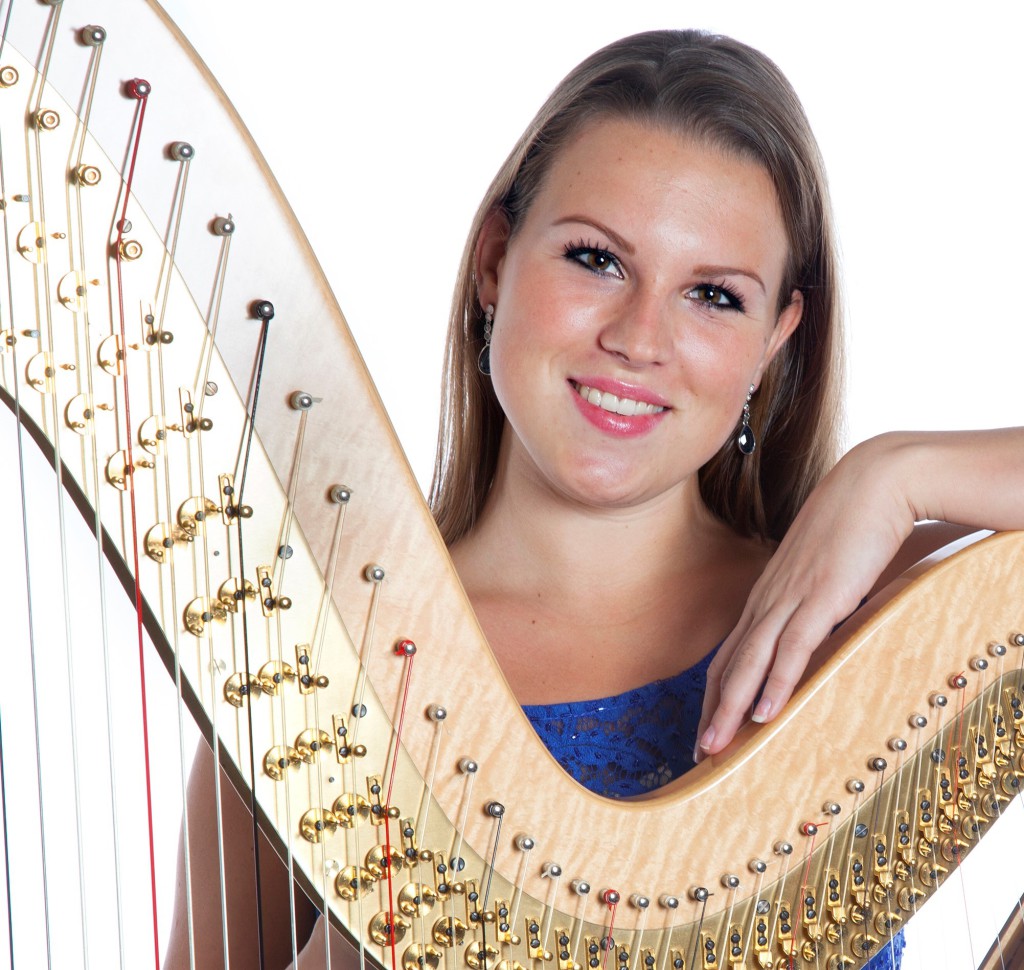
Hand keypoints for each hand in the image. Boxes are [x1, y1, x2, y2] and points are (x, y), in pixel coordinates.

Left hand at [695, 436, 914, 759]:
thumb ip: (819, 604)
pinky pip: (792, 647)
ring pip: (750, 662)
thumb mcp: (828, 572)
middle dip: (712, 712)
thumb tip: (823, 630)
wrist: (874, 481)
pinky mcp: (822, 596)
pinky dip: (775, 682)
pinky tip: (765, 714)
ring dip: (731, 709)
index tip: (707, 727)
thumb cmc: (853, 525)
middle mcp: (770, 598)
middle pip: (729, 664)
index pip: (732, 652)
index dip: (716, 693)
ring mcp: (792, 597)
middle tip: (698, 755)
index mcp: (769, 594)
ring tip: (716, 748)